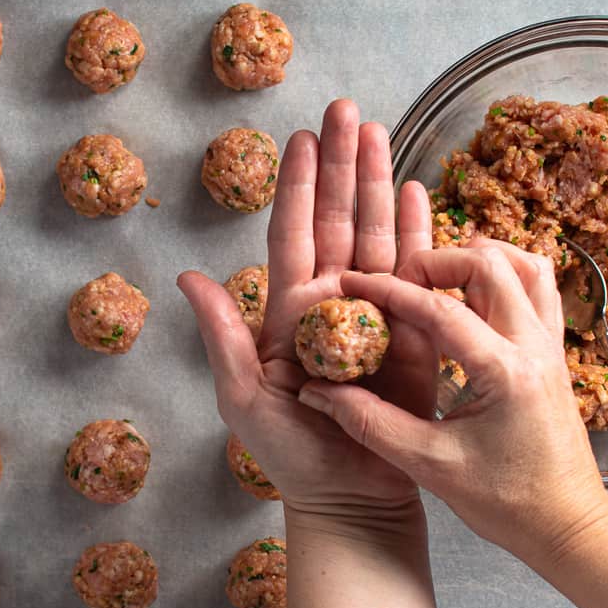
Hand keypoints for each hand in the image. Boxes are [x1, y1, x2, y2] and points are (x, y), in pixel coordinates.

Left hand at [178, 99, 431, 518]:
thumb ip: (221, 334)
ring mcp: (376, 312)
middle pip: (337, 219)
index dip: (297, 184)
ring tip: (382, 133)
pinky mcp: (415, 333)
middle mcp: (333, 301)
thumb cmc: (289, 455)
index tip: (302, 136)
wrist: (349, 497)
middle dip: (343, 164)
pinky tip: (420, 193)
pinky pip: (418, 273)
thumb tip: (186, 276)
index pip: (291, 233)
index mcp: (290, 310)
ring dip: (380, 184)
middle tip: (349, 110)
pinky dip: (421, 232)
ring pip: (378, 234)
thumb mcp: (244, 396)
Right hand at [297, 238, 607, 561]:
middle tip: (400, 282)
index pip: (439, 309)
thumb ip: (369, 423)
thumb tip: (319, 393)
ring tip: (438, 280)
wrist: (569, 527)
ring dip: (478, 260)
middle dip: (436, 262)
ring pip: (525, 266)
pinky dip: (506, 277)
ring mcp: (551, 348)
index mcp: (504, 372)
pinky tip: (474, 298)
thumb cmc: (507, 503)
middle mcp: (534, 347)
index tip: (354, 282)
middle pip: (489, 265)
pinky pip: (539, 291)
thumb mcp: (428, 465)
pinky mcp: (555, 355)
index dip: (389, 290)